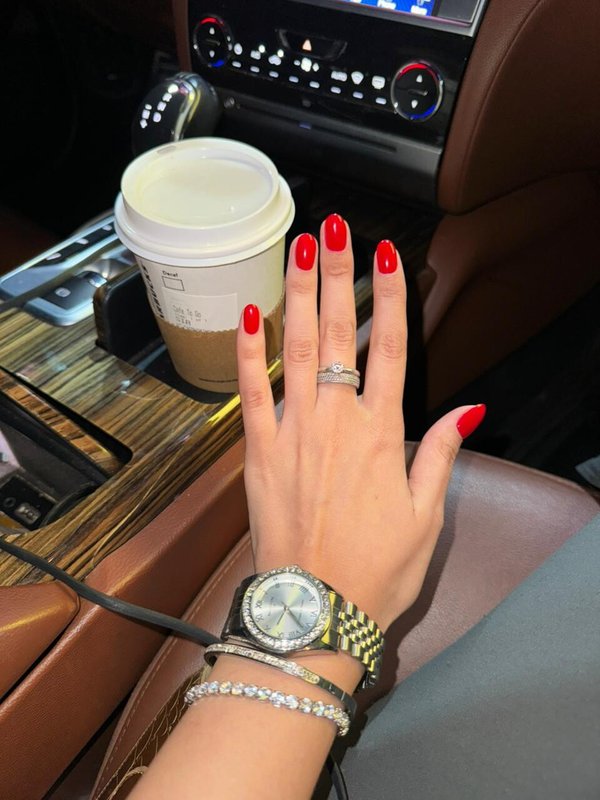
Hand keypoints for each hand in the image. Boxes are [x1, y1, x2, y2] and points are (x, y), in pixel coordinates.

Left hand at [237, 214, 484, 631]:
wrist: (314, 609)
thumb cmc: (376, 569)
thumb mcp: (426, 515)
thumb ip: (441, 453)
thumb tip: (468, 408)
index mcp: (380, 432)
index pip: (391, 347)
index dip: (391, 295)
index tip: (387, 254)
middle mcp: (335, 420)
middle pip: (340, 332)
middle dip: (339, 274)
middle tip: (336, 228)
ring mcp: (292, 431)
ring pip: (295, 348)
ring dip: (298, 294)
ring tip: (299, 249)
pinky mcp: (258, 451)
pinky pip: (251, 390)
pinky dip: (249, 351)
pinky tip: (249, 313)